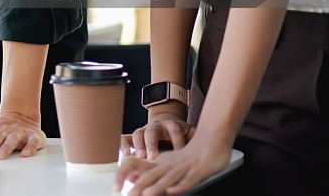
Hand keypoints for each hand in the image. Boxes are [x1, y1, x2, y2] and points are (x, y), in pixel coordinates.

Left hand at [115, 132, 230, 194]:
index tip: (116, 187)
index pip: (136, 166)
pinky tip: (172, 191)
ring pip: (168, 177)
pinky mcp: (198, 170)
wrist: (212, 139)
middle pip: (151, 175)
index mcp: (159, 162)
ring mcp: (183, 167)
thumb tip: (130, 178)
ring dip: (157, 187)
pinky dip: (180, 185)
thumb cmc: (189, 156)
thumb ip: (150, 171)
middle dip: (140, 187)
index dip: (124, 175)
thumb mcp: (167, 163)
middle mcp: (169, 164)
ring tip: (146, 195)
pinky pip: (188, 179)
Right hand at [121, 111, 194, 160]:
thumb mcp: (188, 132)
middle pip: (152, 131)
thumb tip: (203, 138)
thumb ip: (195, 136)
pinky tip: (125, 155)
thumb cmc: (179, 133)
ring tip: (140, 158)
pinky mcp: (133, 137)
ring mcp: (143, 130)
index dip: (176, 140)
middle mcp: (155, 126)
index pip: (174, 130)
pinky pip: (124, 138)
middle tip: (152, 157)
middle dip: (152, 144)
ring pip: (138, 134)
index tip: (179, 151)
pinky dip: (123, 145)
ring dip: (138, 146)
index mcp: (171, 125)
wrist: (165, 123)